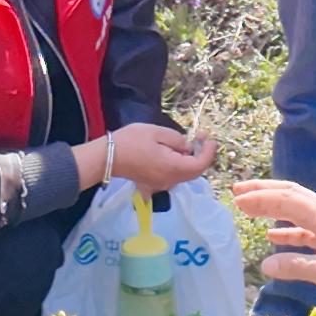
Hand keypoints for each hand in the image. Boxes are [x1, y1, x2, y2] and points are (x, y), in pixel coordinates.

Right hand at [83, 122, 215, 193]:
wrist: (108, 157)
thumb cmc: (131, 141)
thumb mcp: (156, 132)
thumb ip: (177, 140)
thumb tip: (187, 147)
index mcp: (173, 167)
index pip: (200, 165)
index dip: (208, 152)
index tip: (208, 138)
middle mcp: (170, 180)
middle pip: (195, 172)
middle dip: (201, 155)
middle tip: (199, 138)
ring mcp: (161, 183)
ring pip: (185, 175)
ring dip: (191, 160)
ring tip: (188, 142)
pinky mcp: (154, 183)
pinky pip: (174, 176)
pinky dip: (180, 165)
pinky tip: (174, 152)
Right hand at [231, 179, 315, 304]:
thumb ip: (295, 267)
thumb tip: (265, 264)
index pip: (287, 200)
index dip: (261, 197)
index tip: (237, 198)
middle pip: (291, 195)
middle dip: (264, 192)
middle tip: (238, 192)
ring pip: (297, 210)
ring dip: (273, 208)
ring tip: (249, 210)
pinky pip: (306, 229)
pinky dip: (287, 230)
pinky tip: (273, 237)